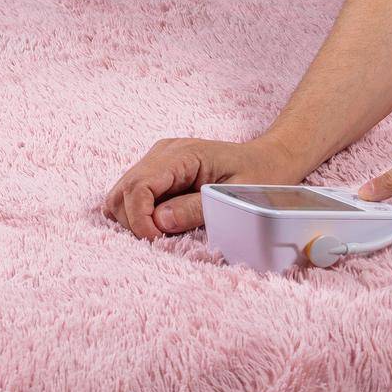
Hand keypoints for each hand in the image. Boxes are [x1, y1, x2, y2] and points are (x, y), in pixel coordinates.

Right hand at [101, 132, 301, 239]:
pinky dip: (138, 214)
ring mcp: (159, 159)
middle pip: (122, 191)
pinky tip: (162, 222)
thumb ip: (196, 209)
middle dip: (133, 222)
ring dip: (133, 219)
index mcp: (184, 154)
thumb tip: (159, 221)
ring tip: (162, 231)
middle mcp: (165, 152)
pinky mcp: (159, 169)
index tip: (156, 240)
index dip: (139, 219)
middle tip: (160, 240)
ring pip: (121, 194)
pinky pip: (133, 194)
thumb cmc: (259, 175)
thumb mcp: (235, 196)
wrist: (270, 158)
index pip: (139, 185)